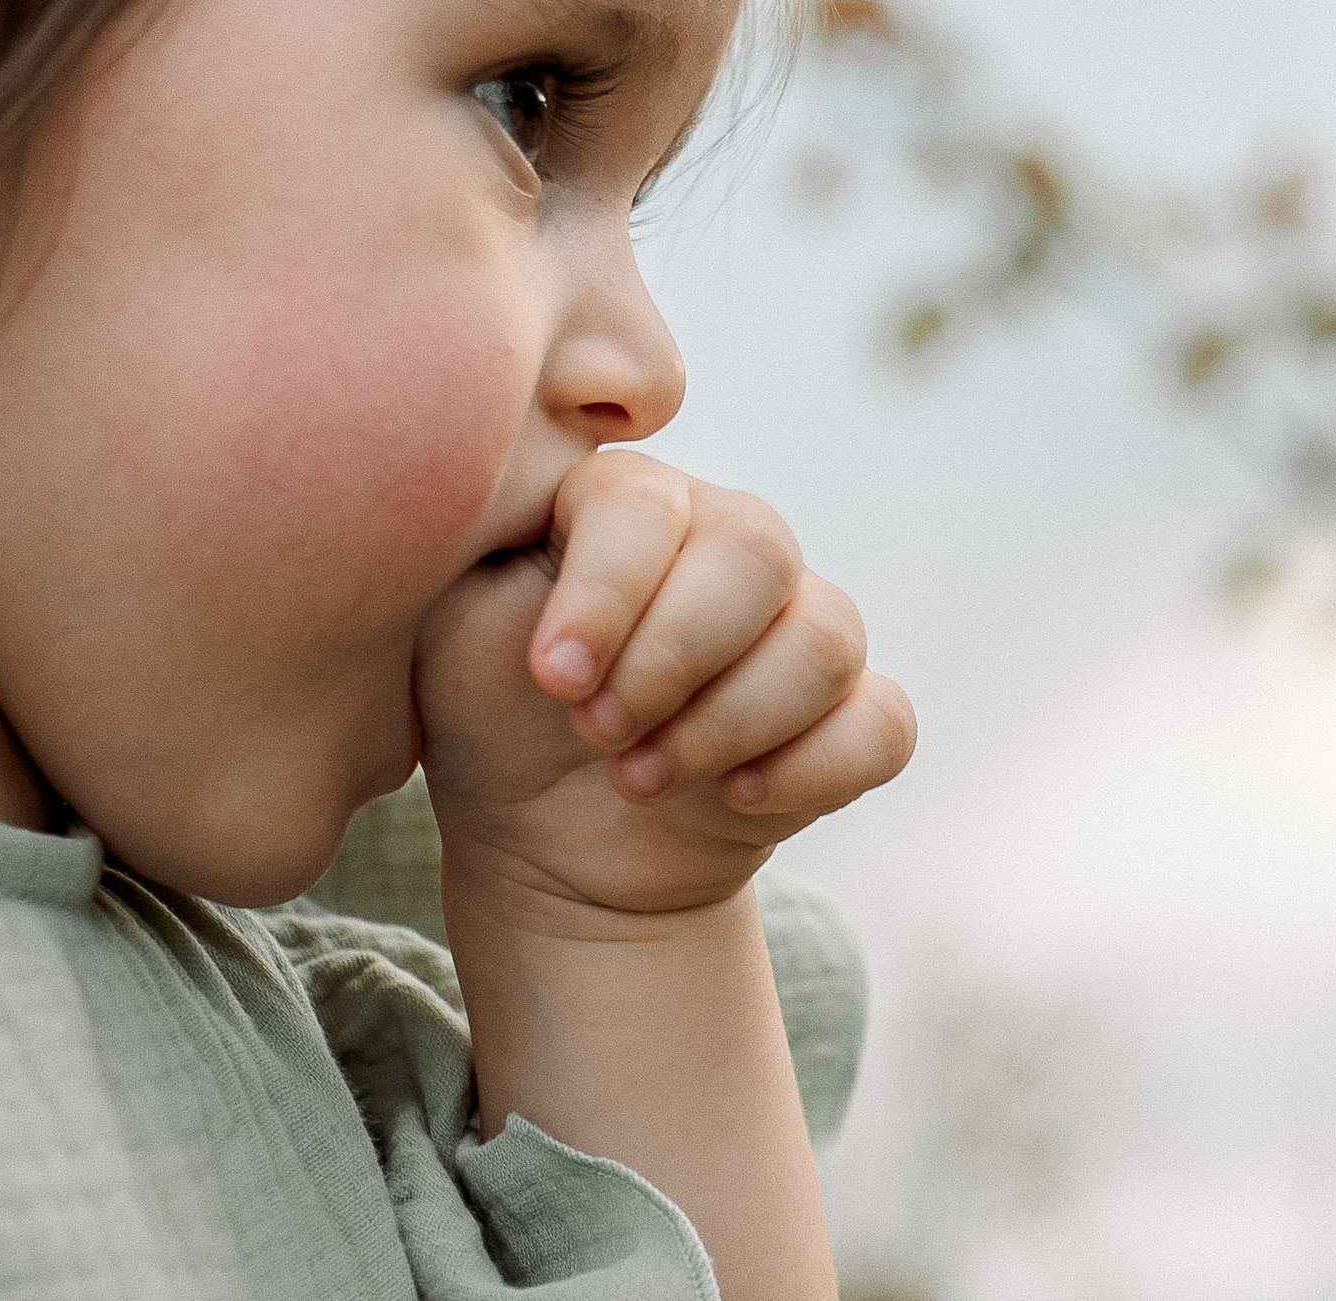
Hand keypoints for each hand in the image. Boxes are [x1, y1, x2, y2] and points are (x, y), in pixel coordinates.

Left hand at [414, 450, 914, 918]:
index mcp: (628, 501)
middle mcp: (728, 539)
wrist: (544, 834)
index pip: (646, 502)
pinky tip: (734, 798)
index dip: (609, 593)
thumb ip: (480, 559)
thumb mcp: (456, 632)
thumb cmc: (490, 710)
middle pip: (755, 550)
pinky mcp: (845, 715)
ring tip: (637, 780)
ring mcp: (799, 624)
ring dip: (725, 724)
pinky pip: (880, 724)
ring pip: (822, 639)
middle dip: (672, 657)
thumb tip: (533, 534)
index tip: (554, 680)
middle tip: (597, 732)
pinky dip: (811, 767)